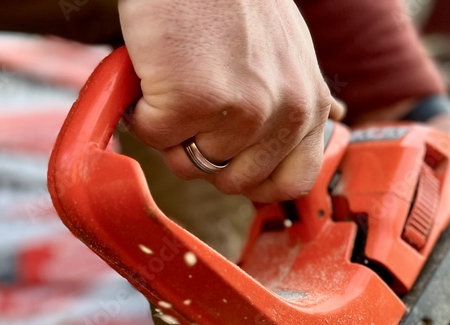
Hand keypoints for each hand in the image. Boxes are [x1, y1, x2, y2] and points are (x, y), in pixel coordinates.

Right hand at [119, 0, 343, 202]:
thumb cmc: (228, 2)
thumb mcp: (283, 60)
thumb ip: (283, 110)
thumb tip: (274, 167)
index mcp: (311, 105)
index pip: (293, 183)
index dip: (253, 182)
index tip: (227, 162)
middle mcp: (285, 113)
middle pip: (232, 181)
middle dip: (202, 154)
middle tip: (191, 106)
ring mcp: (241, 111)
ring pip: (188, 163)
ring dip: (168, 130)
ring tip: (174, 78)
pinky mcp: (192, 100)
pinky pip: (151, 136)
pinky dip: (138, 108)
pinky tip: (152, 70)